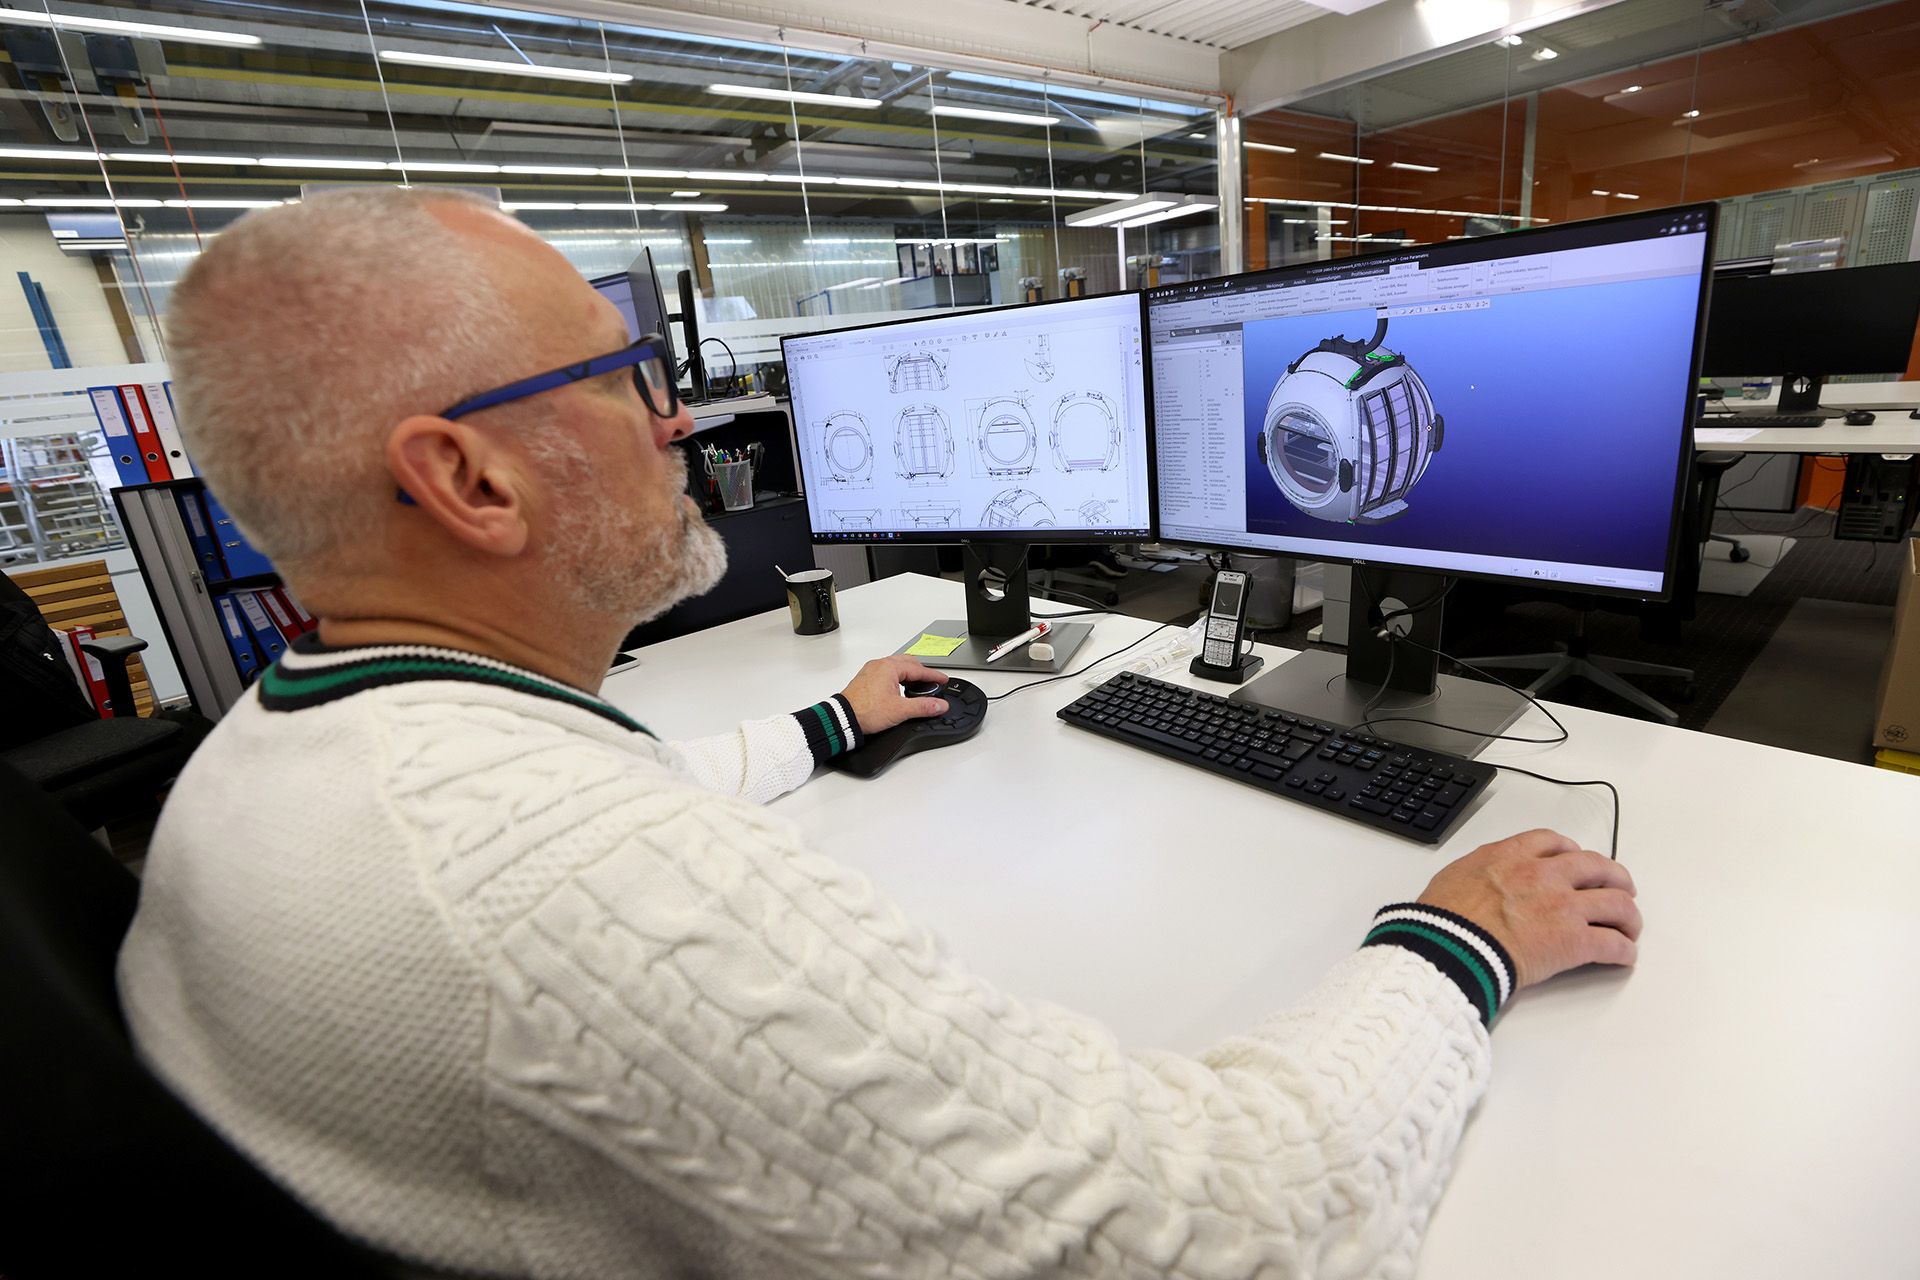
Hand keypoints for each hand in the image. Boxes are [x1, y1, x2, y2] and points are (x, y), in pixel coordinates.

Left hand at [838, 656, 949, 735]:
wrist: (842, 719)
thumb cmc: (865, 712)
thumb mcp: (900, 711)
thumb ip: (923, 707)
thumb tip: (939, 705)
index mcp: (889, 667)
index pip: (919, 670)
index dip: (934, 676)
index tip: (943, 680)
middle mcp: (879, 665)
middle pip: (908, 663)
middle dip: (922, 672)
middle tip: (932, 681)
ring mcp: (871, 671)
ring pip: (896, 666)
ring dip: (909, 674)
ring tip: (918, 685)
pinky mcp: (865, 679)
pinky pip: (886, 672)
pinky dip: (897, 677)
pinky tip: (899, 688)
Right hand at [1416, 828, 1640, 989]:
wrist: (1448, 946)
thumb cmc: (1442, 918)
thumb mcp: (1455, 876)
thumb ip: (1479, 872)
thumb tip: (1480, 881)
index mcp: (1511, 856)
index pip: (1553, 842)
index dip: (1572, 851)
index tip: (1577, 860)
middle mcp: (1544, 875)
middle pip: (1597, 866)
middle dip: (1614, 878)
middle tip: (1619, 889)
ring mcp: (1563, 907)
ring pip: (1617, 903)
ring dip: (1628, 915)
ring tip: (1629, 927)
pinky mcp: (1574, 942)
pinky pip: (1612, 944)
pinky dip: (1624, 950)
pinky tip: (1624, 956)